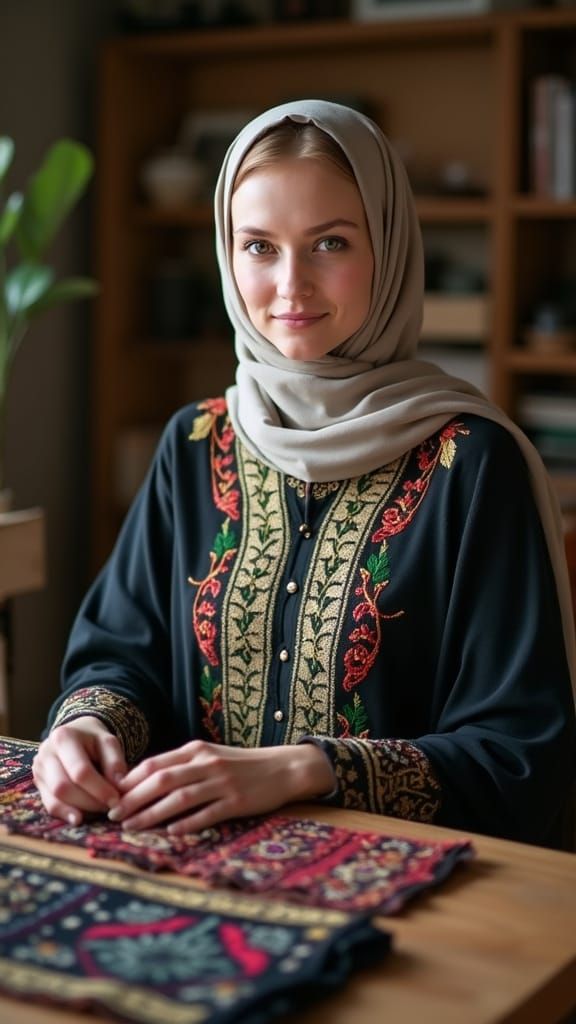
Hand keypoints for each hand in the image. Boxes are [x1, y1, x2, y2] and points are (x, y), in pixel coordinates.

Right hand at [32, 716, 127, 824]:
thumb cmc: (94, 739)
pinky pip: (50, 805)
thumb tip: (119, 786)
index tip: (116, 800)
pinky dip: (66, 813)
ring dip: (79, 809)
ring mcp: (39, 770)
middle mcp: (45, 754)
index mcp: (63, 738)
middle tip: (109, 808)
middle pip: (63, 787)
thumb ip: (115, 762)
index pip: (80, 771)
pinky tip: (80, 819)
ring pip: (55, 799)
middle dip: (89, 802)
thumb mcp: (108, 742)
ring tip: (99, 811)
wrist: (76, 733)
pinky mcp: (39, 784)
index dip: (99, 789)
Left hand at [108, 740, 334, 833]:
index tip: (110, 796)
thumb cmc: (241, 765)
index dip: (129, 781)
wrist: (283, 768)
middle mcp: (206, 763)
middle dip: (133, 799)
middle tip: (113, 815)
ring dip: (152, 814)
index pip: (154, 764)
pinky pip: (206, 814)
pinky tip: (170, 833)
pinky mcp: (237, 802)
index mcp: (195, 750)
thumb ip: (181, 766)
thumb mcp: (209, 756)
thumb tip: (145, 783)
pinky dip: (186, 823)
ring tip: (132, 827)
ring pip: (179, 798)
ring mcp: (222, 783)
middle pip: (161, 780)